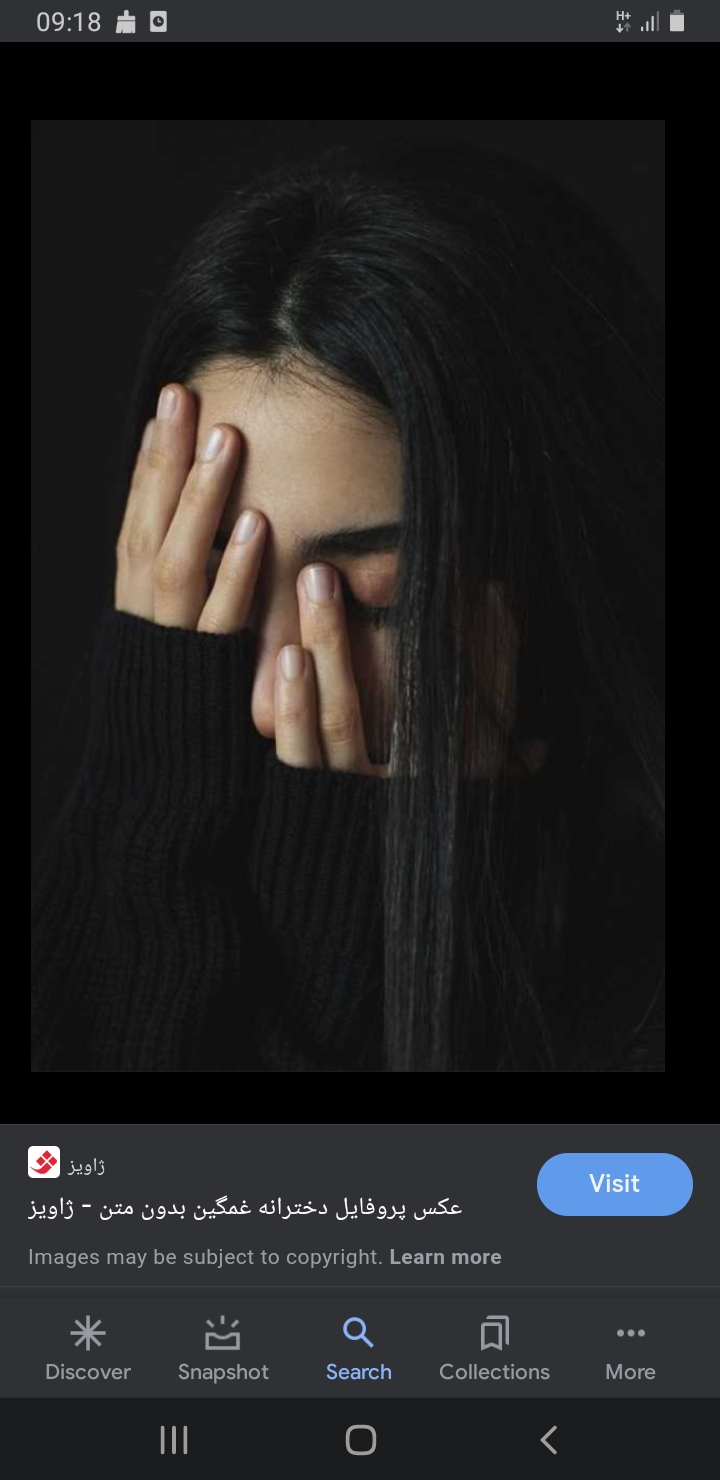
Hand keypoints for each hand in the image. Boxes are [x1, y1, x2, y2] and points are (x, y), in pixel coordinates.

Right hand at [115, 383, 389, 777]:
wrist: (162, 816)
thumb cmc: (182, 739)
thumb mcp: (174, 665)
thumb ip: (182, 614)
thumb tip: (199, 556)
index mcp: (134, 620)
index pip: (134, 529)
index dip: (148, 469)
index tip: (166, 409)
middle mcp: (142, 630)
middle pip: (145, 532)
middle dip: (162, 463)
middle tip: (181, 396)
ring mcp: (171, 657)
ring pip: (176, 567)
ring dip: (199, 502)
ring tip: (223, 441)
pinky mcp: (206, 688)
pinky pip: (218, 623)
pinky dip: (235, 572)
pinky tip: (259, 527)